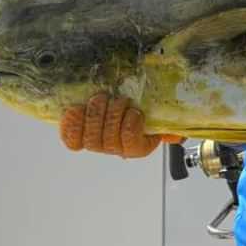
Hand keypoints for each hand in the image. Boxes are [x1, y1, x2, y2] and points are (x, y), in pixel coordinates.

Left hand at [59, 93, 181, 157]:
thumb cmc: (140, 104)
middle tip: (118, 100)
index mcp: (137, 145)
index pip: (131, 145)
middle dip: (114, 115)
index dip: (130, 127)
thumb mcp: (157, 111)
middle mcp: (115, 148)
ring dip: (96, 114)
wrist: (117, 98)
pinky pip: (71, 139)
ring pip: (91, 139)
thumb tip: (174, 136)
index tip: (135, 111)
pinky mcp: (76, 135)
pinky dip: (72, 124)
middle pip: (109, 141)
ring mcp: (95, 143)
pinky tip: (77, 109)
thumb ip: (167, 123)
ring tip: (101, 98)